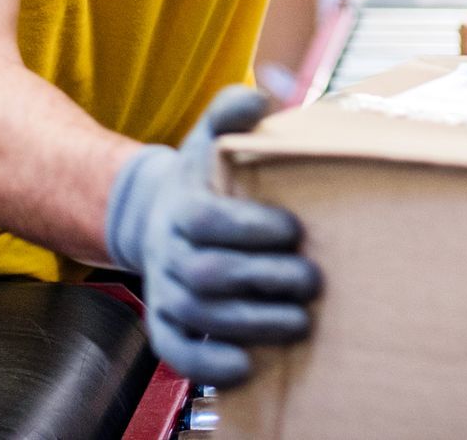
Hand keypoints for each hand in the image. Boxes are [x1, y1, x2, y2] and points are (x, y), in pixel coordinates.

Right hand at [105, 86, 320, 385]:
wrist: (154, 215)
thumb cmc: (202, 178)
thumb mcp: (211, 138)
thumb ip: (231, 110)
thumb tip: (259, 98)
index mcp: (182, 207)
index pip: (209, 222)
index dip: (250, 228)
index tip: (292, 228)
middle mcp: (170, 253)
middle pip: (209, 274)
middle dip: (263, 279)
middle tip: (311, 279)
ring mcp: (165, 292)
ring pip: (200, 317)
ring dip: (252, 325)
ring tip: (300, 324)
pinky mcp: (166, 325)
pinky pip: (176, 353)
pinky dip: (208, 364)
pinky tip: (246, 368)